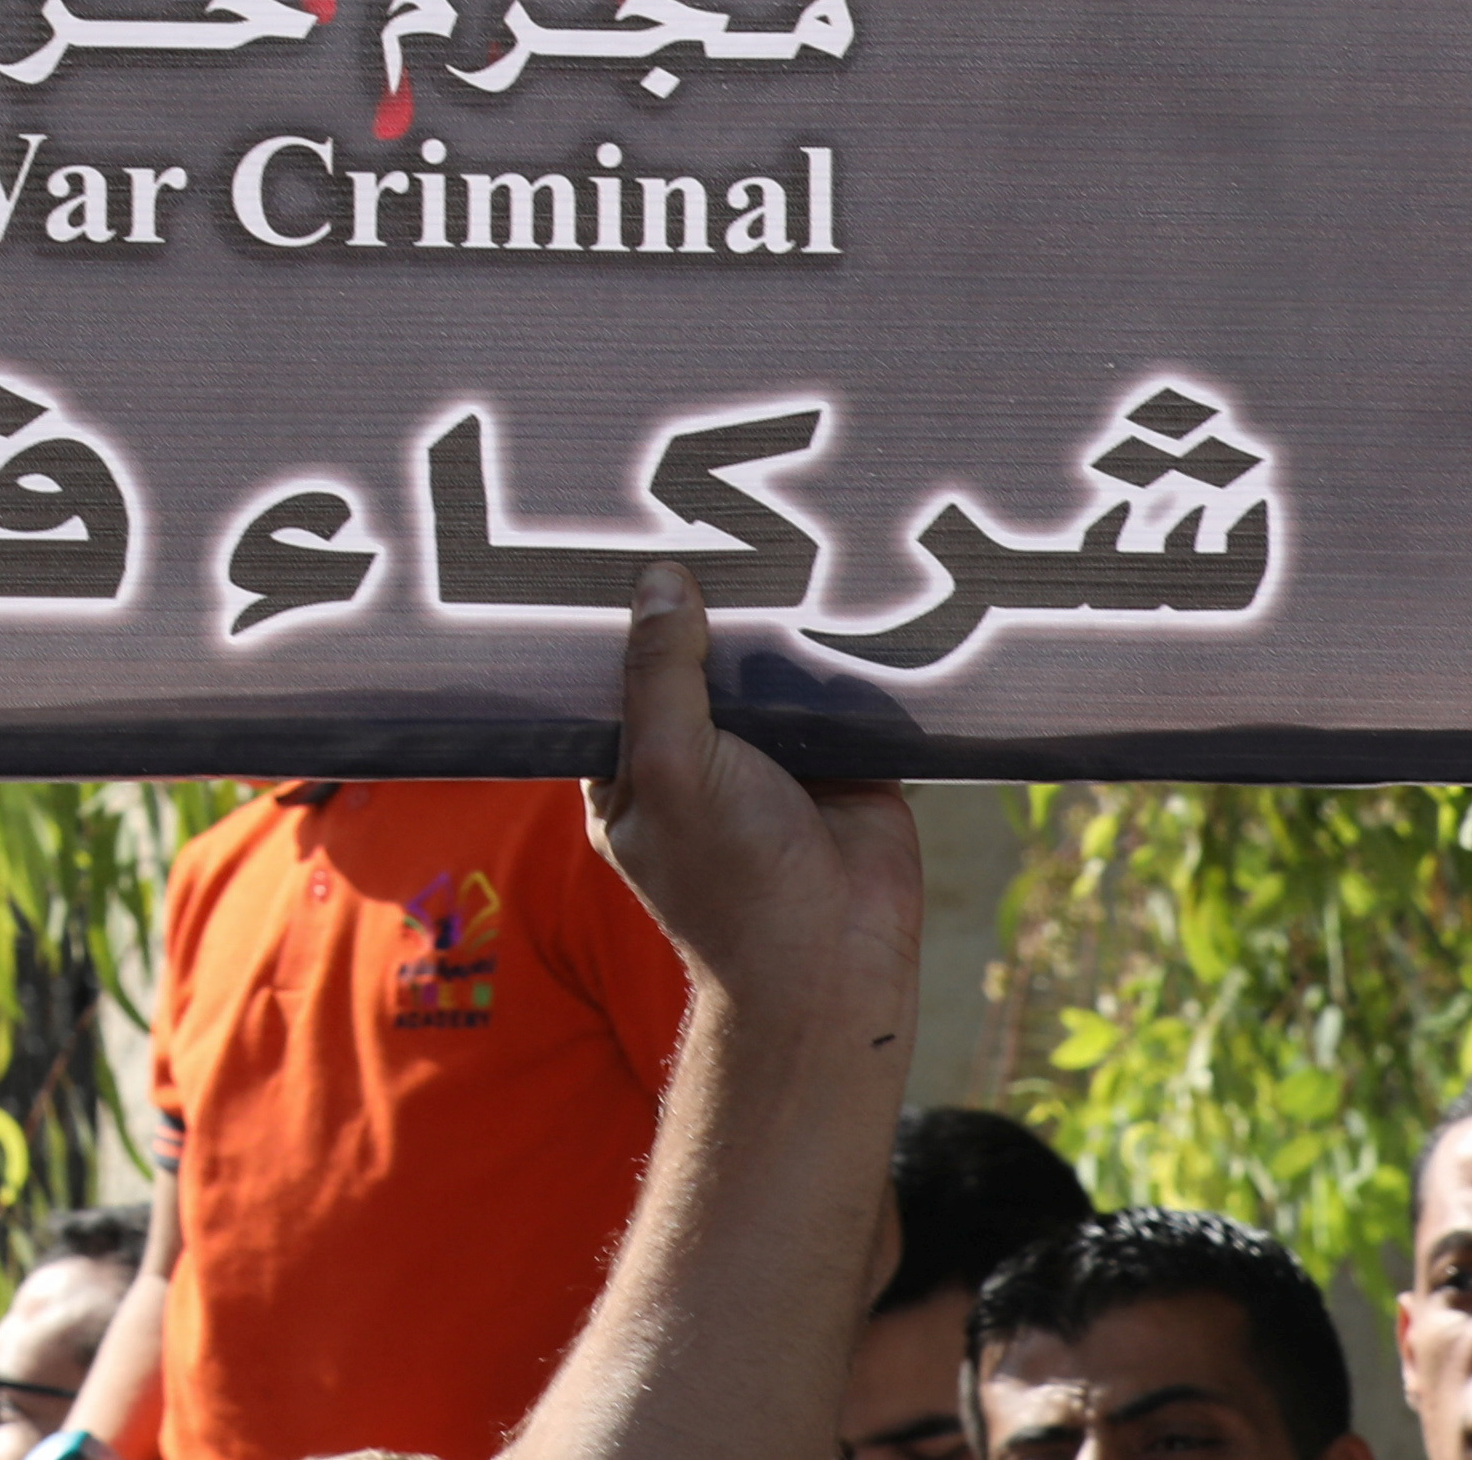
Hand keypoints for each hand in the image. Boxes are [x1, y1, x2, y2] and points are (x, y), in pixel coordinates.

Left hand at [584, 563, 917, 1052]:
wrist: (838, 966)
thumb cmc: (732, 884)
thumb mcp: (672, 768)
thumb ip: (661, 675)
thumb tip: (660, 581)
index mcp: (632, 763)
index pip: (617, 667)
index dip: (623, 609)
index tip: (625, 528)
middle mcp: (699, 752)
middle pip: (701, 654)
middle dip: (713, 601)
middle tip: (721, 505)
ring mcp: (774, 754)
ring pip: (773, 663)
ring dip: (784, 617)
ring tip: (791, 520)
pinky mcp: (845, 756)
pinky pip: (844, 684)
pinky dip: (850, 647)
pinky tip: (854, 578)